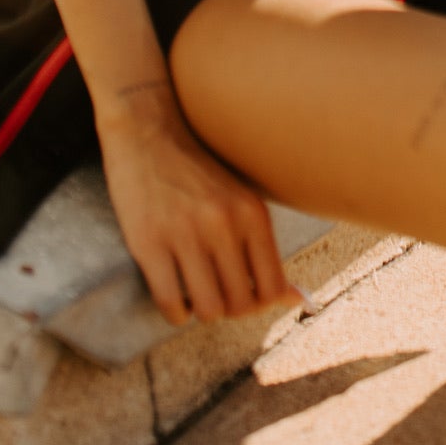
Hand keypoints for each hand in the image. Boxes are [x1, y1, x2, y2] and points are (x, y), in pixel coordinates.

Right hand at [95, 82, 302, 326]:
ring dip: (202, 311)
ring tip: (195, 294)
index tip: (243, 294)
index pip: (272, 288)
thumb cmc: (198, 173)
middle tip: (216, 293)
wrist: (147, 131)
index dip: (259, 303)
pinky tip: (175, 298)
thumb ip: (266, 252)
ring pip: (208, 309)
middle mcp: (223, 223)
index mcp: (252, 213)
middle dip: (229, 308)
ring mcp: (184, 233)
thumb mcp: (241, 202)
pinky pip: (170, 302)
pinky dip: (175, 313)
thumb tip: (299, 302)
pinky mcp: (148, 242)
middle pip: (240, 304)